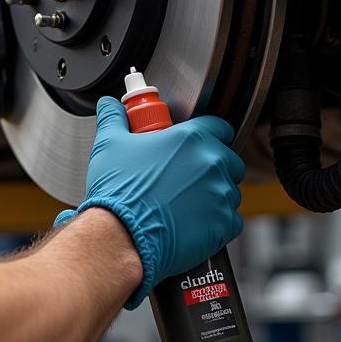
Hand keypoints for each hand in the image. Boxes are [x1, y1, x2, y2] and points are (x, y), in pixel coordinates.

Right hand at [56, 96, 244, 307]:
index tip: (195, 145)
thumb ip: (114, 118)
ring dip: (214, 195)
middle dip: (213, 167)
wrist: (121, 235)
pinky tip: (193, 223)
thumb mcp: (109, 144)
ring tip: (186, 203)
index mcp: (191, 138)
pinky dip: (217, 222)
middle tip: (188, 176)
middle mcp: (212, 163)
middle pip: (229, 159)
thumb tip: (110, 106)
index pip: (218, 127)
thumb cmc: (118, 191)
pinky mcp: (224, 225)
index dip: (208, 135)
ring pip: (229, 190)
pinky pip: (231, 220)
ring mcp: (221, 195)